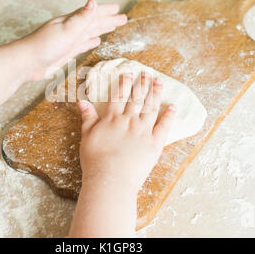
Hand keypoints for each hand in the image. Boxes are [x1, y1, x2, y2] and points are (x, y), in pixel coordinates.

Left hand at [13, 0, 126, 79]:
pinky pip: (82, 44)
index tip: (118, 9)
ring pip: (89, 32)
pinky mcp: (65, 52)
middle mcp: (70, 29)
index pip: (92, 14)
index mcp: (71, 21)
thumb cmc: (44, 46)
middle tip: (123, 18)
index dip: (105, 11)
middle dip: (108, 20)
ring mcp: (68, 40)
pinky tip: (95, 41)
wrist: (27, 62)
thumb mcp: (66, 30)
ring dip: (101, 29)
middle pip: (93, 22)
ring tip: (112, 26)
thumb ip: (81, 18)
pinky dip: (90, 42)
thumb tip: (93, 2)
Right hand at [77, 72, 176, 193]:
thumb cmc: (95, 161)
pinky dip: (169, 116)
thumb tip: (82, 100)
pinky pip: (164, 127)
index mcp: (112, 119)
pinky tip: (173, 107)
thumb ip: (87, 117)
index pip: (119, 96)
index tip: (129, 74)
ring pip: (151, 108)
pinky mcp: (154, 144)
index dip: (124, 84)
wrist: (110, 180)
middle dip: (142, 84)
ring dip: (155, 93)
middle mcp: (129, 121)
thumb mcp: (86, 136)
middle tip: (147, 73)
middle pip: (137, 98)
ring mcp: (143, 131)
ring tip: (159, 82)